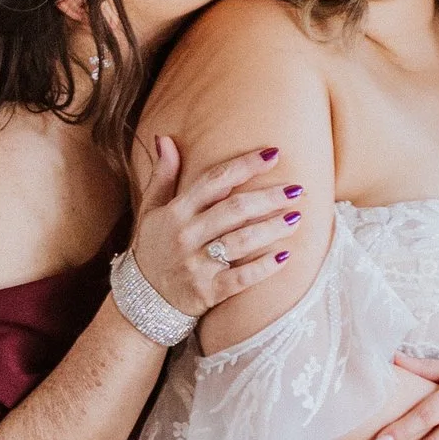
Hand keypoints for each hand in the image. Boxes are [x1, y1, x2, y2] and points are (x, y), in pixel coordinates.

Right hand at [126, 135, 301, 319]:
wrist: (142, 300)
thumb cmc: (152, 248)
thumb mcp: (150, 210)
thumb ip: (162, 175)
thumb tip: (165, 139)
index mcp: (175, 212)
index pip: (214, 181)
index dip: (245, 165)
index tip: (273, 154)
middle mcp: (186, 236)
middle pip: (233, 210)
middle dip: (268, 198)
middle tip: (296, 189)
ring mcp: (197, 265)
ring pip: (240, 242)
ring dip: (271, 229)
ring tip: (296, 218)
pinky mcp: (208, 291)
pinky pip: (241, 278)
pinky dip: (264, 267)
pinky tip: (285, 256)